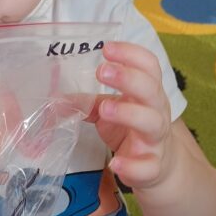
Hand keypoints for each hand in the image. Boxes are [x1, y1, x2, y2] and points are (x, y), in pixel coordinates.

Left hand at [90, 42, 174, 190]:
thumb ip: (87, 103)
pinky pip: (147, 166)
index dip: (131, 54)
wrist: (159, 167)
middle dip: (128, 78)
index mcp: (148, 93)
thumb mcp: (111, 111)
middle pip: (151, 90)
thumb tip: (56, 99)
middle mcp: (156, 112)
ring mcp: (156, 140)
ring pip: (151, 123)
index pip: (148, 66)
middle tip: (102, 71)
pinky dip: (132, 165)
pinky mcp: (153, 167)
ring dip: (129, 114)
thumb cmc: (132, 130)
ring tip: (104, 109)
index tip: (107, 48)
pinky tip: (115, 163)